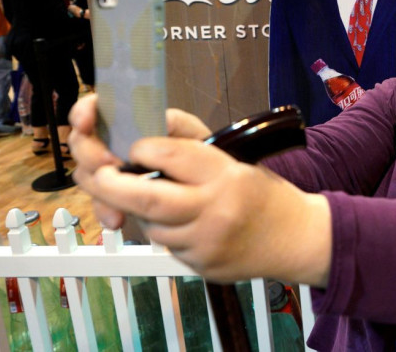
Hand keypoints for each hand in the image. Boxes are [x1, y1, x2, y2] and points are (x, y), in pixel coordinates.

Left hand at [69, 96, 331, 284]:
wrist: (295, 238)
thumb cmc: (261, 191)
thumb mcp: (234, 157)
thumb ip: (191, 143)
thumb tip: (146, 129)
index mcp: (225, 173)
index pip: (170, 154)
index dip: (143, 147)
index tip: (134, 145)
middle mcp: (214, 209)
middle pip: (147, 198)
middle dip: (111, 185)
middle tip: (100, 173)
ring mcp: (206, 242)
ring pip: (152, 226)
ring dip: (142, 211)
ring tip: (155, 199)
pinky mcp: (201, 266)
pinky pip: (168, 246)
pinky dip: (165, 231)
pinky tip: (181, 223)